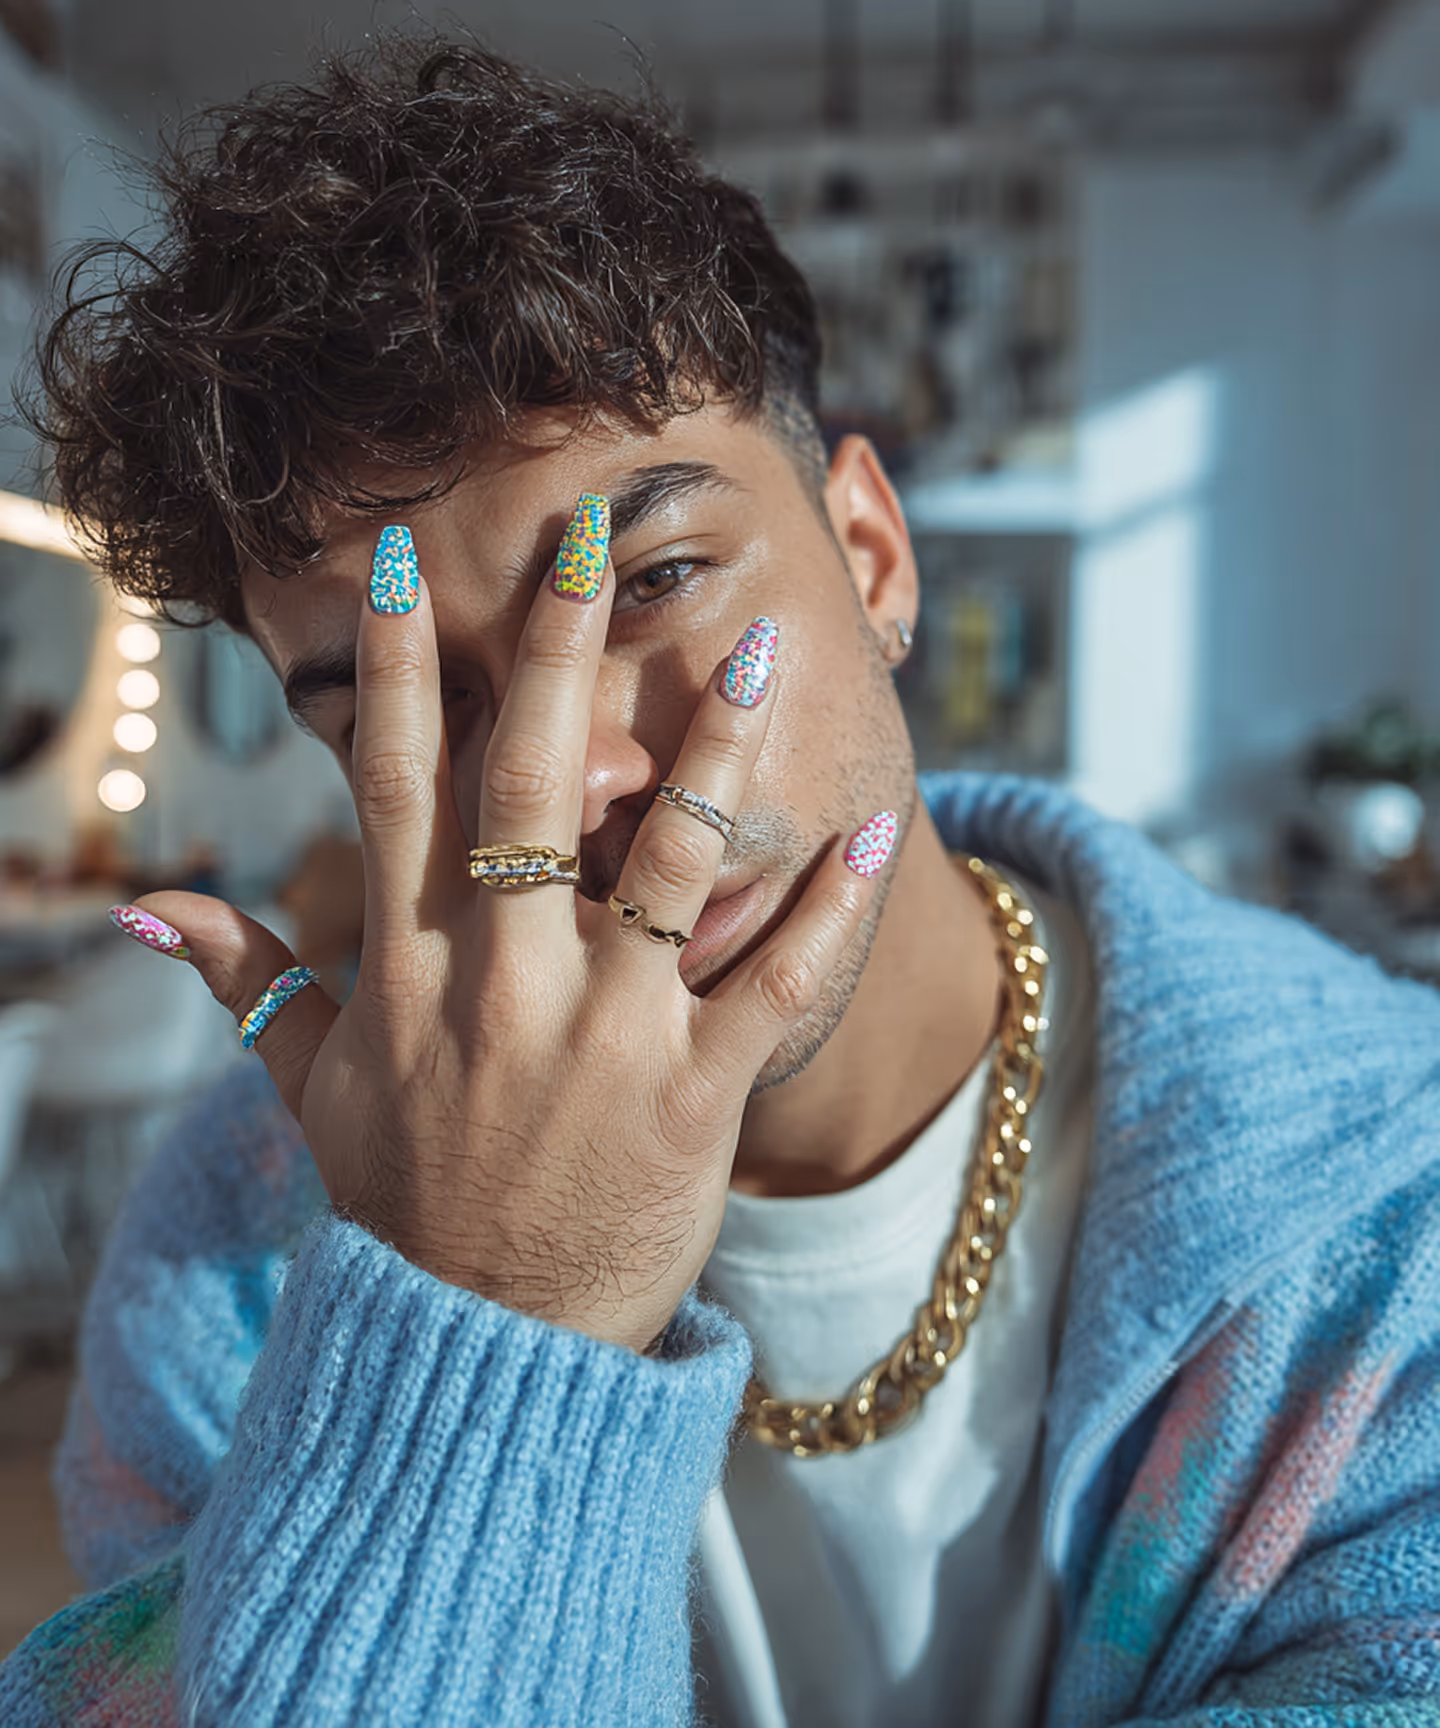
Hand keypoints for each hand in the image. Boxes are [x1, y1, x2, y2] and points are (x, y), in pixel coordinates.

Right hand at [116, 501, 892, 1351]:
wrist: (482, 1348)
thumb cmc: (403, 1203)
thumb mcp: (311, 1093)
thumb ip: (248, 985)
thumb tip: (151, 912)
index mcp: (406, 969)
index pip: (395, 787)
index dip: (399, 670)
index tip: (409, 566)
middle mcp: (501, 985)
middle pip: (531, 787)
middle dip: (558, 653)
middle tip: (590, 538)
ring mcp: (603, 1038)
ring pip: (665, 863)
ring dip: (714, 750)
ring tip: (760, 645)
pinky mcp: (692, 1097)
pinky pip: (769, 982)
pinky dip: (826, 906)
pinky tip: (872, 828)